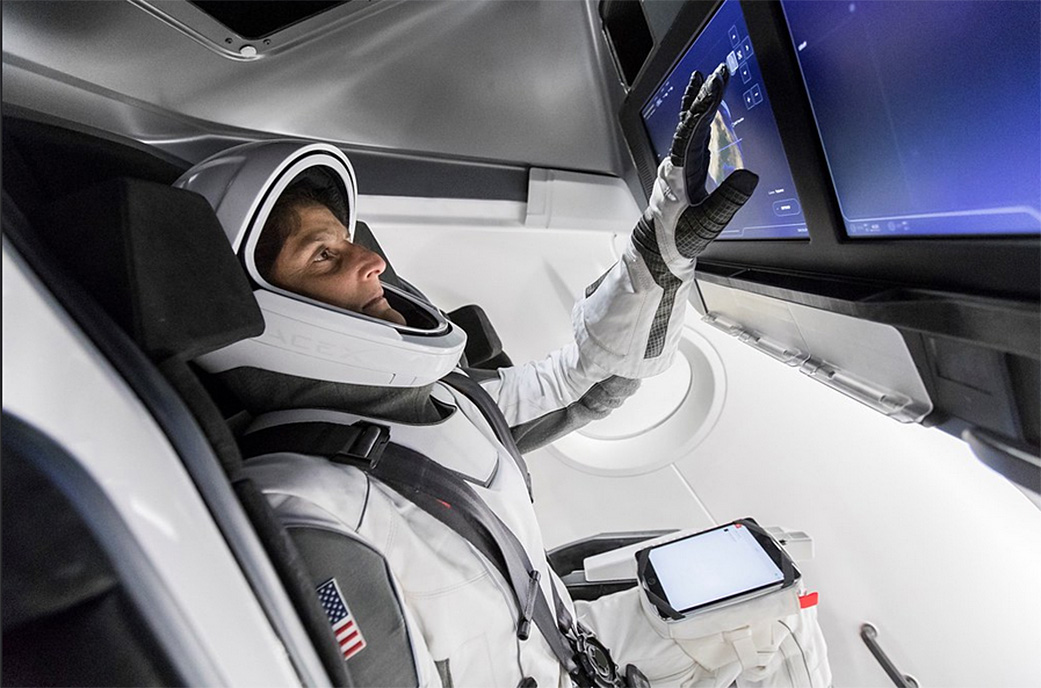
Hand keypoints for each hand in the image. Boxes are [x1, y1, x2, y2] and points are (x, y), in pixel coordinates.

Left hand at [635, 63, 758, 276]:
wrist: (656, 254)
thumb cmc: (675, 241)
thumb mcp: (705, 225)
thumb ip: (727, 201)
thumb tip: (749, 176)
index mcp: (679, 174)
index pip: (691, 132)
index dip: (703, 108)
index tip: (714, 86)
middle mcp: (676, 167)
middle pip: (689, 123)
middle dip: (703, 96)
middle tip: (717, 73)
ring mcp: (679, 170)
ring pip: (689, 130)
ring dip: (699, 106)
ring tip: (707, 83)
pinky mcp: (684, 175)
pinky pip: (693, 142)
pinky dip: (700, 124)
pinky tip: (706, 118)